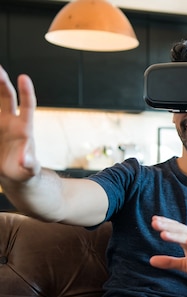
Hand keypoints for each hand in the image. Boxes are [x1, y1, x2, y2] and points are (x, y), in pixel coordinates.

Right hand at [0, 67, 40, 183]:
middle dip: (1, 81)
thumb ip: (28, 164)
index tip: (23, 77)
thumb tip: (25, 160)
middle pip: (6, 96)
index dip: (26, 92)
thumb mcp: (28, 169)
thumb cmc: (24, 170)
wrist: (12, 173)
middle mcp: (10, 120)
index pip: (27, 106)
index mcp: (24, 128)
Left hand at [149, 215, 186, 278]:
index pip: (176, 230)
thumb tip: (150, 261)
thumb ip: (169, 262)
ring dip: (177, 235)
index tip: (153, 220)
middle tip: (154, 222)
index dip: (166, 225)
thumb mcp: (185, 265)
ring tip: (164, 233)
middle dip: (168, 226)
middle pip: (181, 231)